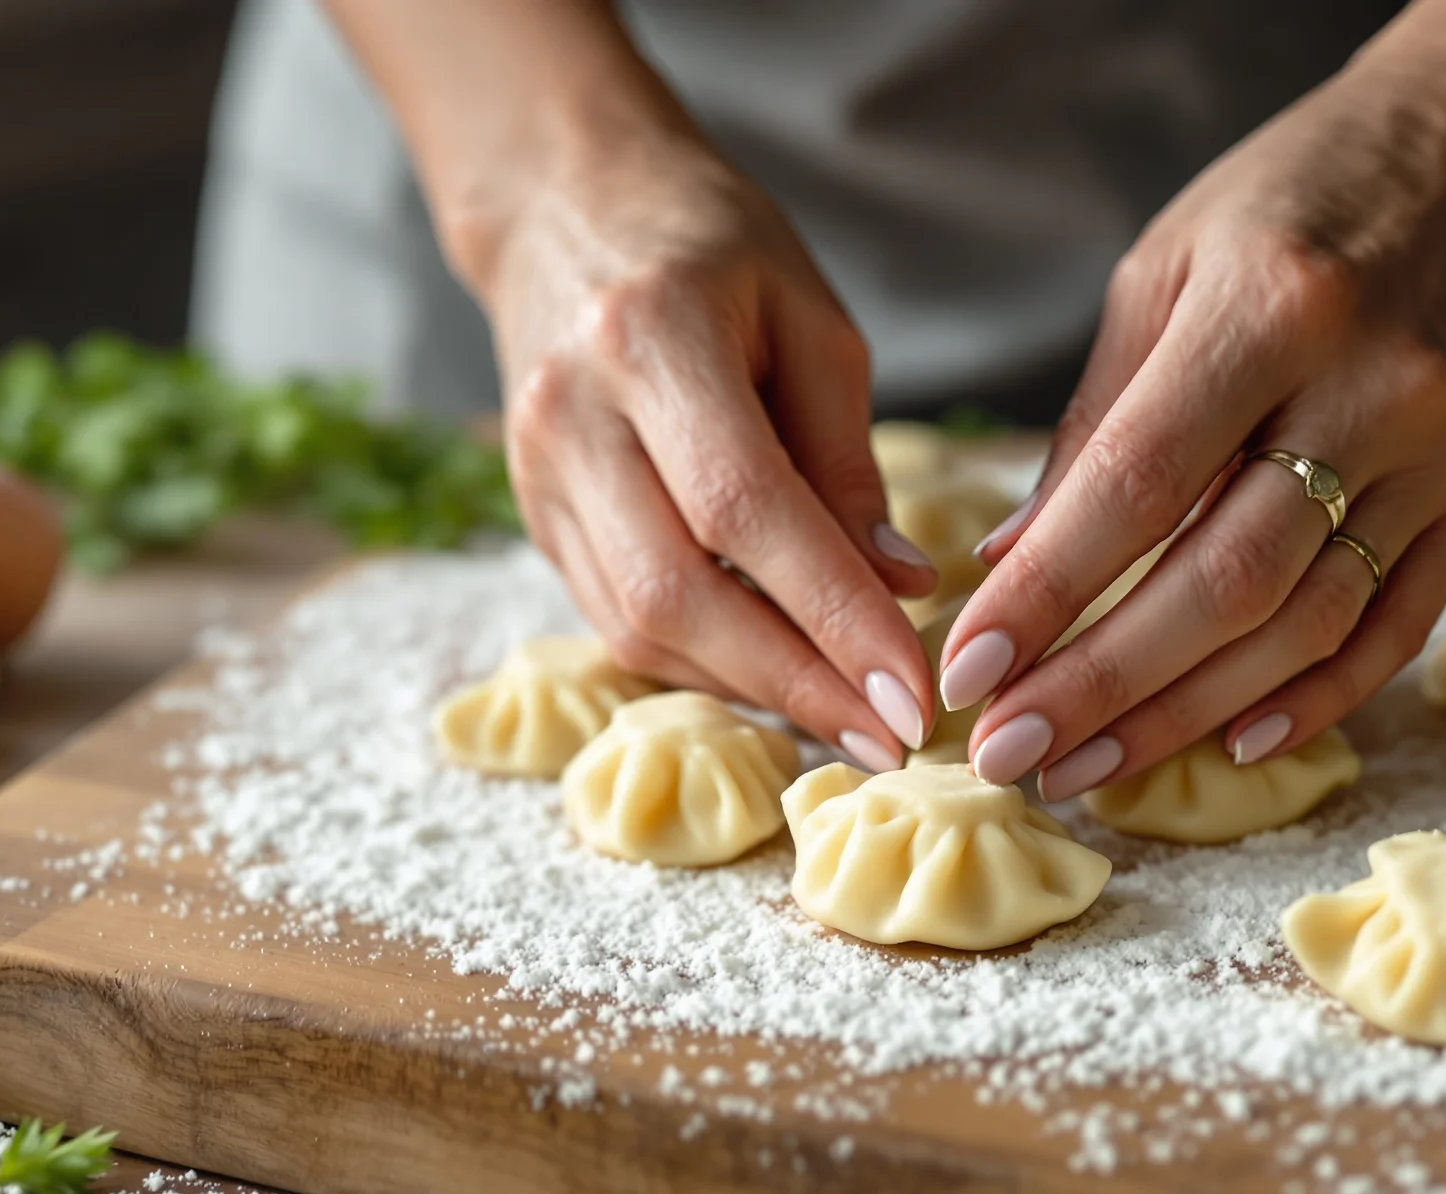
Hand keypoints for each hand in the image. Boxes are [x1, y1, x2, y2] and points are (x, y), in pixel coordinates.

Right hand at [473, 130, 938, 770]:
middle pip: (677, 592)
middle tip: (887, 734)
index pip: (745, 510)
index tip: (911, 689)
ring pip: (638, 625)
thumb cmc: (708, 247)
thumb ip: (848, 459)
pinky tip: (775, 673)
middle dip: (793, 680)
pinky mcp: (534, 513)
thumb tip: (900, 590)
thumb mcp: (807, 321)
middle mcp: (574, 416)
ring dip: (750, 685)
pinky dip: (702, 659)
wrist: (562, 206)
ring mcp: (537, 473)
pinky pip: (616, 618)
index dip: (831, 613)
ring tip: (844, 715)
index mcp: (650, 340)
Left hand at [936, 7, 1445, 798]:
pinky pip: (1393, 629)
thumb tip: (1008, 563)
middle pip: (1223, 582)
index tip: (968, 669)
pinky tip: (1226, 745)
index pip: (1139, 485)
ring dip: (1183, 715)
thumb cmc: (1302, 197)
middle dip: (1100, 684)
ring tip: (1086, 768)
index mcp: (1272, 308)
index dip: (1048, 592)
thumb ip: (1096, 422)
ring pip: (1303, 626)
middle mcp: (1373, 387)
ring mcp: (1445, 452)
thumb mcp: (1170, 265)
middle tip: (1005, 752)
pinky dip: (1311, 700)